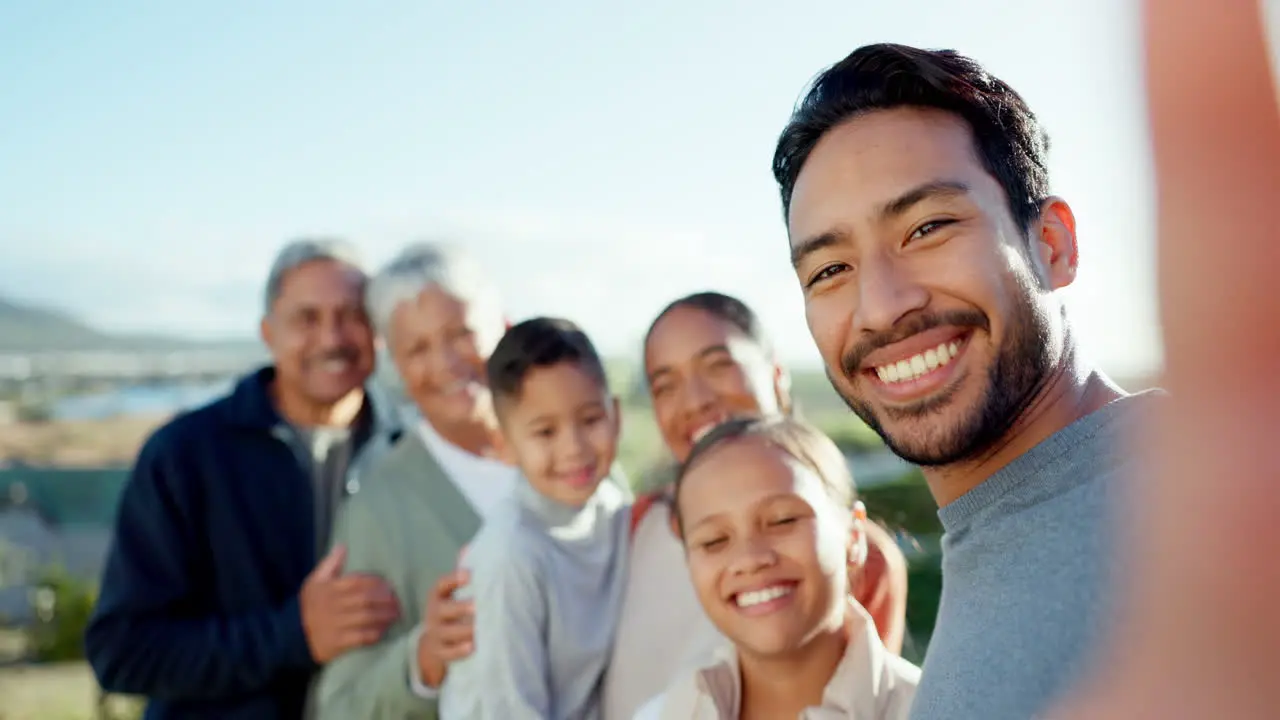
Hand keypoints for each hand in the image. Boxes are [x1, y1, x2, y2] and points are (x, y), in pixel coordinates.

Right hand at [300, 545, 400, 663]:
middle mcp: (332, 606)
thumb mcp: (315, 582)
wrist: (293, 636)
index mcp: (329, 589)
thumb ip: (330, 564)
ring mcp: (335, 625)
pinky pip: (361, 637)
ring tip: (396, 614)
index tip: (390, 585)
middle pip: (365, 600)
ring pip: (366, 618)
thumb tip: (342, 546)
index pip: (357, 581)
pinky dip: (375, 633)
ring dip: (384, 616)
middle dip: (385, 600)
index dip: (376, 583)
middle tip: (397, 601)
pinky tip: (384, 630)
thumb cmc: (310, 606)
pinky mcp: (338, 643)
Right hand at [415, 568, 474, 687]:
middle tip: (478, 606)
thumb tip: (468, 547)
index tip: (469, 575)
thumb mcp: (454, 593)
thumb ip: (462, 572)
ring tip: (479, 628)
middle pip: (444, 610)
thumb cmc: (452, 610)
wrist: (434, 643)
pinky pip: (447, 653)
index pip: (442, 585)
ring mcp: (435, 634)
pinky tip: (473, 647)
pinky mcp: (439, 652)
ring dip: (464, 630)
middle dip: (461, 607)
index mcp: (439, 595)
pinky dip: (459, 651)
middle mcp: (434, 613)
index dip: (454, 579)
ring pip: (447, 632)